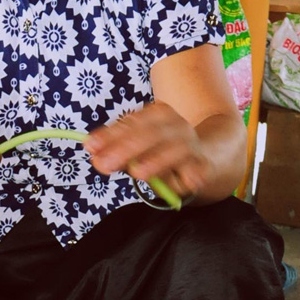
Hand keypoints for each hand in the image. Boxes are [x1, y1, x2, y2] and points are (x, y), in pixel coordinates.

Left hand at [85, 102, 211, 197]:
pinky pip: (195, 171)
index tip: (90, 146)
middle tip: (104, 165)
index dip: (111, 134)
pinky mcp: (204, 166)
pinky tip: (181, 183)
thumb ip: (117, 151)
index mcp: (159, 115)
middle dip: (126, 149)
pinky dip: (189, 177)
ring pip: (175, 150)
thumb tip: (95, 156)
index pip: (132, 122)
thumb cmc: (164, 151)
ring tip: (138, 173)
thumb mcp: (139, 149)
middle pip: (151, 134)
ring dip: (157, 161)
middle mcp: (177, 126)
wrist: (208, 155)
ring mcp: (192, 145)